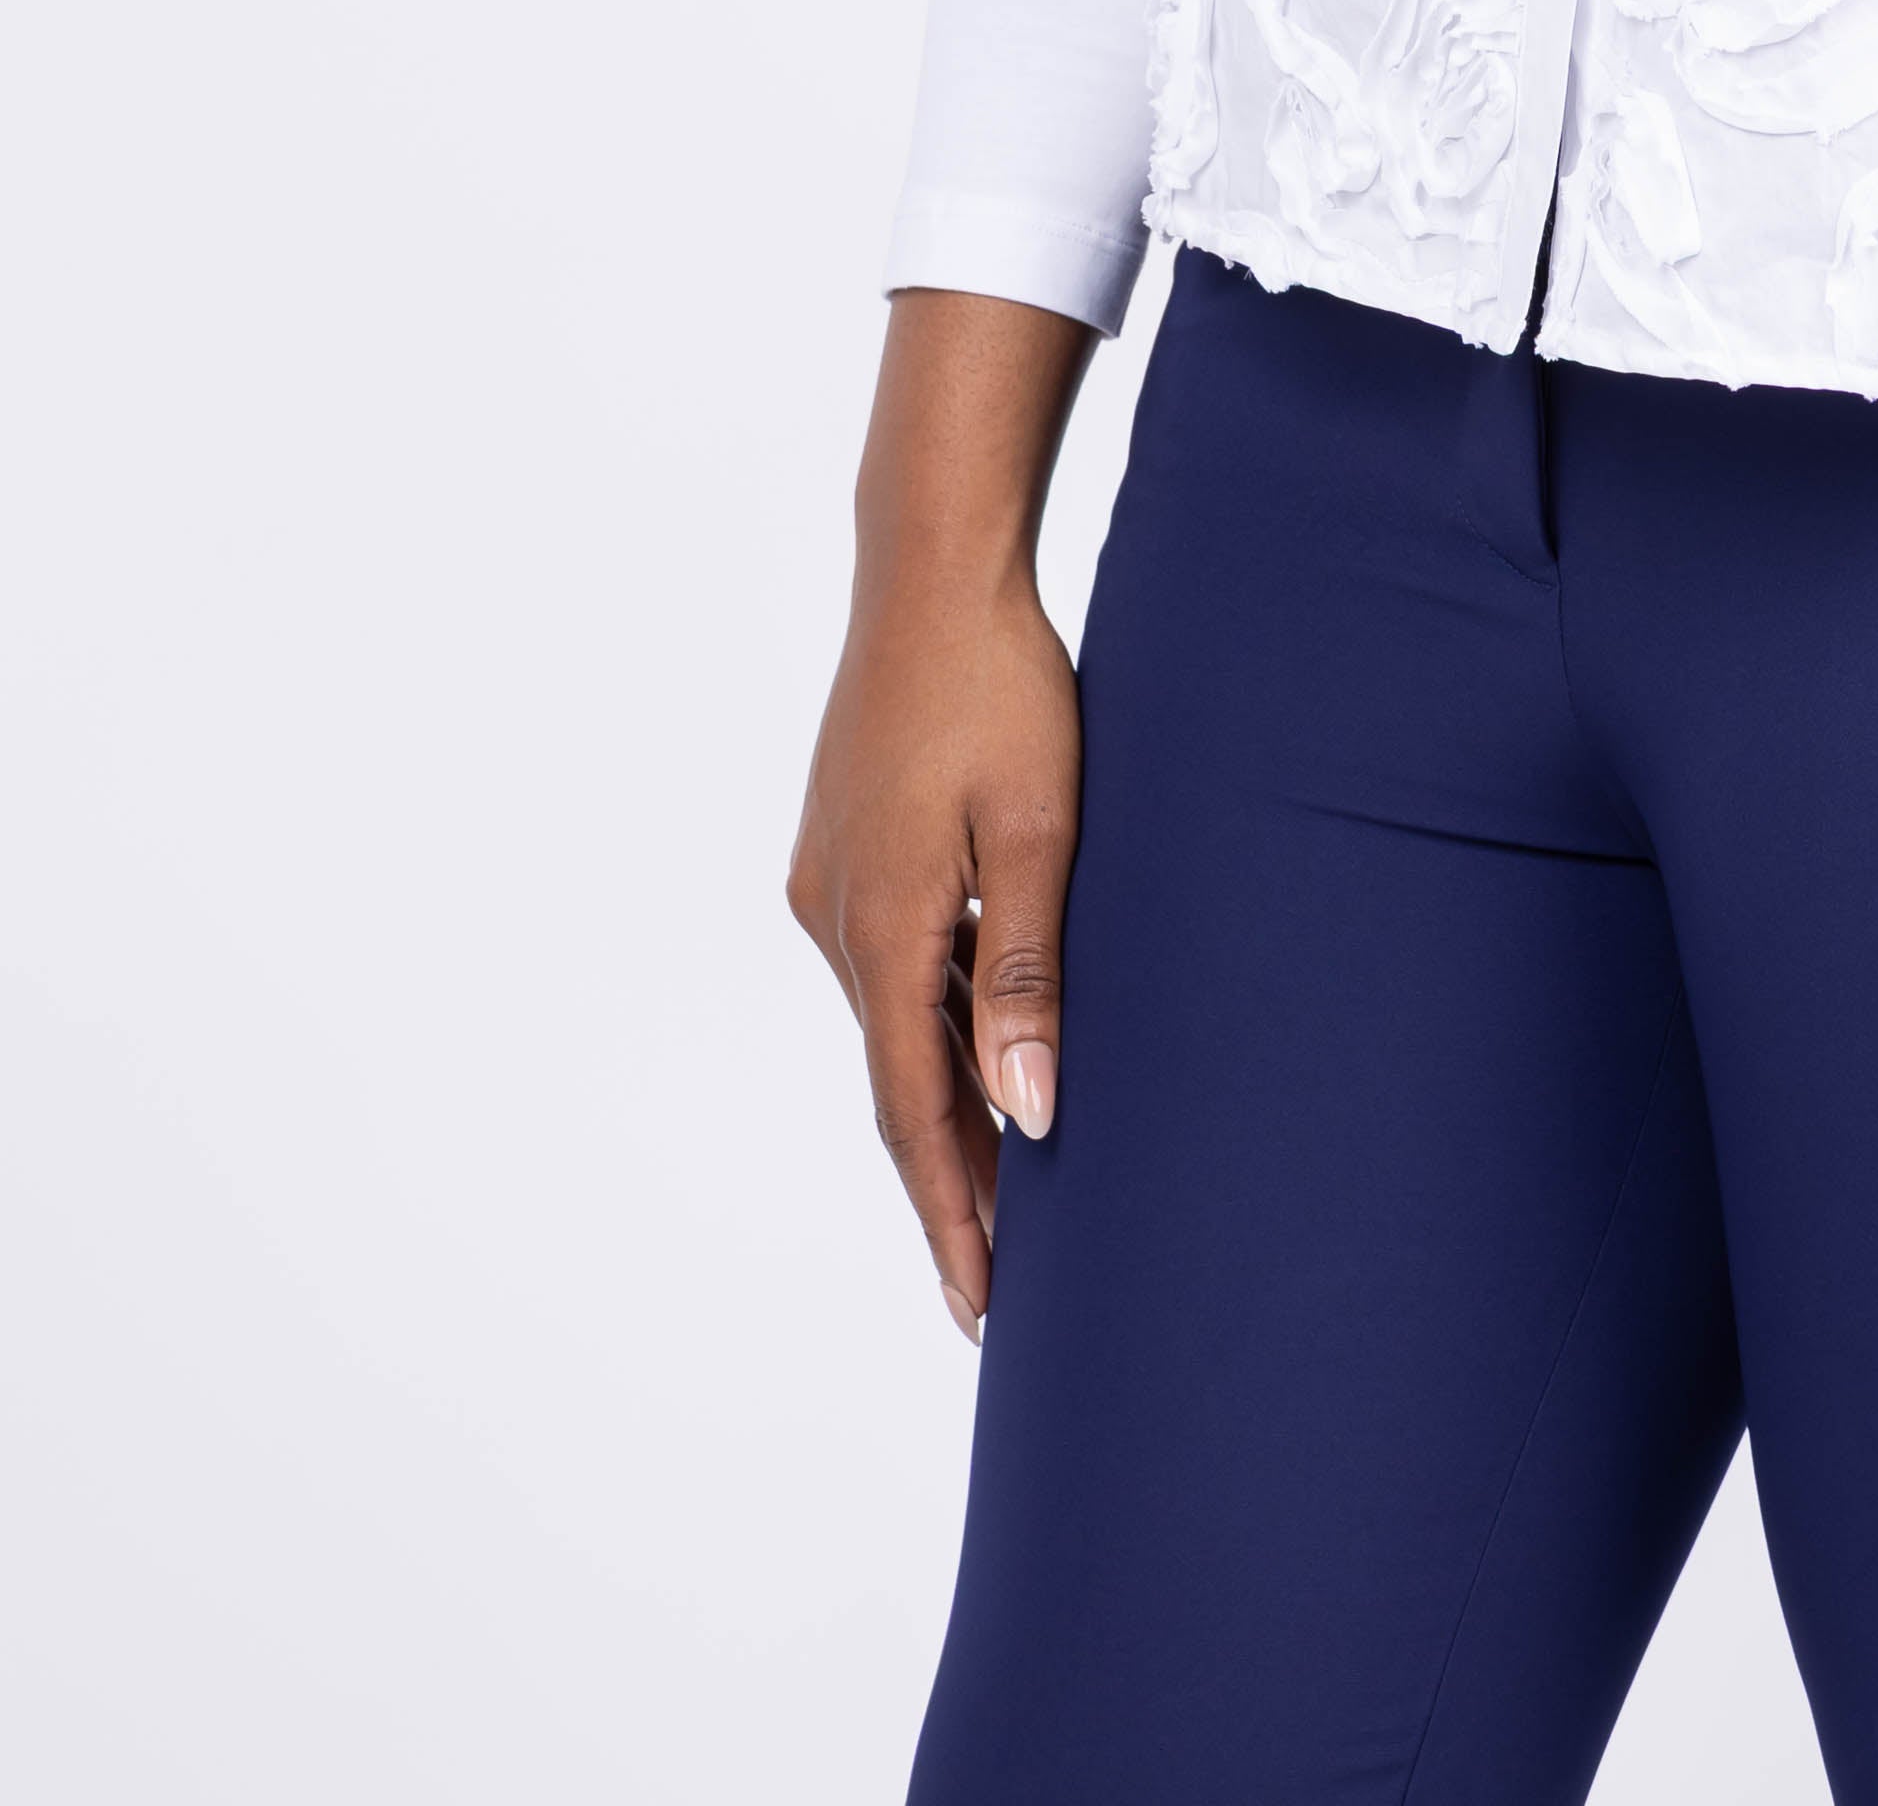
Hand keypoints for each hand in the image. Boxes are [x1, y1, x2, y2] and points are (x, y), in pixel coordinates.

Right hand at [786, 293, 1093, 1341]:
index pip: (917, 1115)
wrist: (934, 571)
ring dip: (946, 1098)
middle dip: (952, 1182)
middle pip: (898, 1082)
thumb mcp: (1041, 830)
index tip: (983, 1312)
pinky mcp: (843, 848)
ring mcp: (830, 883)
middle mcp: (838, 920)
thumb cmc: (1005, 688)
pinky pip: (892, 964)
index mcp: (884, 932)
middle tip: (1006, 1281)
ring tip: (1014, 1180)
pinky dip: (934, 1020)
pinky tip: (984, 1041)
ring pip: (894, 1023)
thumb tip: (1029, 1112)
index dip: (953, 1217)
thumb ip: (1030, 972)